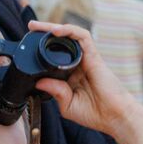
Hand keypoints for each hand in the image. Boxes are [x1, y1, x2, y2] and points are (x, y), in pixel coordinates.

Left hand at [29, 20, 138, 136]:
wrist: (115, 118)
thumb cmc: (95, 113)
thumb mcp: (67, 105)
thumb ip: (55, 92)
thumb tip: (39, 81)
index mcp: (70, 75)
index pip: (54, 56)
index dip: (42, 49)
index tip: (27, 47)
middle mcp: (78, 64)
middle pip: (61, 42)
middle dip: (45, 32)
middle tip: (31, 26)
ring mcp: (86, 59)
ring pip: (70, 35)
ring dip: (54, 27)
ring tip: (38, 26)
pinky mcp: (94, 56)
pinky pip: (82, 37)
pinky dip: (70, 31)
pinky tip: (56, 31)